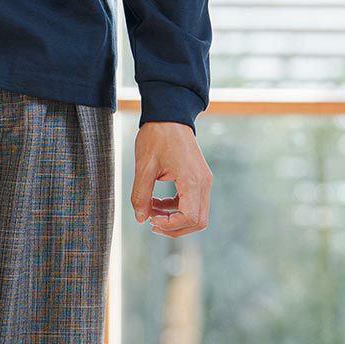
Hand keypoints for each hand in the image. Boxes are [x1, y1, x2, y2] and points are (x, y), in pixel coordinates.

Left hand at [130, 121, 210, 235]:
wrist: (169, 115)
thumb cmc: (157, 136)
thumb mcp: (144, 167)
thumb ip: (141, 195)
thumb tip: (141, 219)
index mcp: (192, 180)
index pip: (189, 217)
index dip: (170, 225)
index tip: (151, 220)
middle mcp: (204, 182)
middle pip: (198, 221)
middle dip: (175, 228)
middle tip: (152, 223)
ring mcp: (204, 180)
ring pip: (197, 214)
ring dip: (175, 219)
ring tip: (152, 211)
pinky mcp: (199, 178)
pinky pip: (193, 203)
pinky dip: (177, 208)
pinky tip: (159, 202)